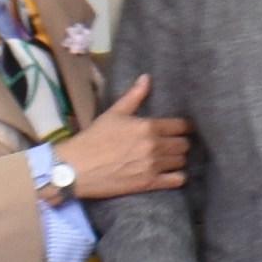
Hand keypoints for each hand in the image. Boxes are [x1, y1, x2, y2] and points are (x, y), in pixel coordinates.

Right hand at [58, 79, 189, 203]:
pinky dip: (178, 177)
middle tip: (173, 144)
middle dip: (180, 143)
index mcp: (148, 126)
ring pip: (182, 161)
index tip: (181, 129)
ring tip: (170, 158)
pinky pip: (178, 180)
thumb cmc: (93, 139)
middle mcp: (154, 145)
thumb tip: (147, 78)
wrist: (76, 168)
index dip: (184, 127)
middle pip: (184, 144)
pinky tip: (171, 174)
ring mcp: (153, 165)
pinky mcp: (149, 183)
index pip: (182, 126)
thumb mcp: (113, 114)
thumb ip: (134, 96)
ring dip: (178, 159)